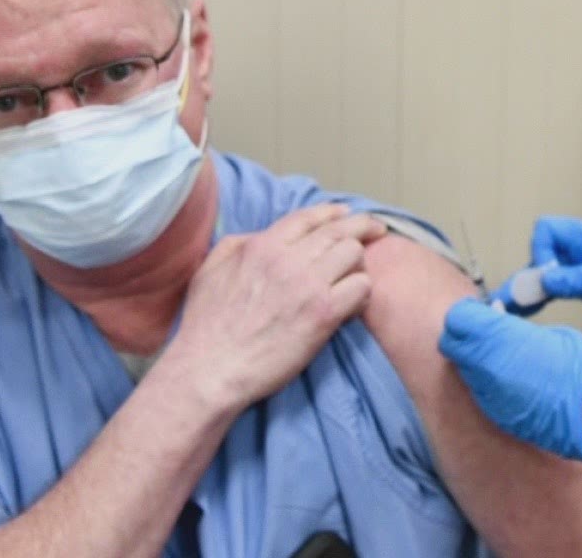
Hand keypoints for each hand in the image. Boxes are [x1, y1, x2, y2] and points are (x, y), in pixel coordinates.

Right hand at [160, 204, 385, 416]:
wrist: (210, 369)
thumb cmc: (205, 326)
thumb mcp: (211, 270)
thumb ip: (239, 244)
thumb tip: (263, 236)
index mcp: (262, 246)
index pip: (309, 217)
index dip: (333, 212)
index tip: (346, 214)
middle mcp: (289, 259)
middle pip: (339, 231)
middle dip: (362, 228)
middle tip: (376, 231)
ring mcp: (308, 285)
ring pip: (354, 255)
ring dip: (359, 263)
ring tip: (356, 274)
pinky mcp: (324, 314)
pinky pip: (361, 288)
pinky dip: (362, 292)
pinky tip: (354, 302)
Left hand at [439, 298, 581, 466]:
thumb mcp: (546, 333)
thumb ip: (514, 330)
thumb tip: (500, 328)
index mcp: (498, 339)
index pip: (457, 319)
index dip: (467, 313)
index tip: (478, 311)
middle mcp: (485, 368)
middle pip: (452, 345)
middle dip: (464, 336)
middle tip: (484, 331)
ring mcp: (489, 396)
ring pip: (465, 371)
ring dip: (475, 361)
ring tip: (501, 357)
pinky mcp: (498, 416)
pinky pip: (481, 394)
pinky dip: (488, 384)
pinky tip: (510, 380)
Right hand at [491, 217, 581, 330]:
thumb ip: (578, 279)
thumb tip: (542, 279)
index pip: (547, 231)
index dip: (540, 252)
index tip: (547, 277)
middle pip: (540, 254)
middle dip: (525, 276)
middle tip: (506, 303)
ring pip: (546, 275)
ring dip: (529, 291)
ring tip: (508, 313)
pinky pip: (558, 290)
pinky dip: (542, 300)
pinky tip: (529, 315)